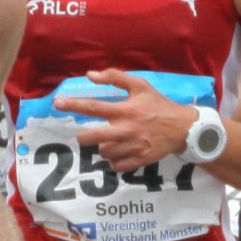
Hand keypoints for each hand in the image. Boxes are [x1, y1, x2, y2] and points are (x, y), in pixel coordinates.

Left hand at [61, 70, 195, 171]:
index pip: (94, 107)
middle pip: (94, 138)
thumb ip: (115, 77)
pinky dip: (114, 160)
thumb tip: (90, 75)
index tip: (57, 103)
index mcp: (125, 110)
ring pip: (104, 152)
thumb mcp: (140, 85)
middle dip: (84, 137)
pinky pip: (116, 165)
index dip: (73, 105)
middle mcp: (126, 129)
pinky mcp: (138, 160)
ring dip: (104, 147)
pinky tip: (120, 152)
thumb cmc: (158, 104)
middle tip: (86, 135)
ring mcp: (133, 147)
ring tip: (112, 141)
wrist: (183, 128)